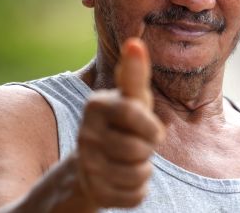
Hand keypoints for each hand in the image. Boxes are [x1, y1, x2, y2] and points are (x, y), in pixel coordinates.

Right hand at [75, 38, 163, 208]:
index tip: (153, 131)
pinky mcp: (92, 191)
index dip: (151, 126)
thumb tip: (135, 43)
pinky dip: (137, 191)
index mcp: (96, 105)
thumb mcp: (130, 99)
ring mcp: (86, 164)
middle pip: (140, 148)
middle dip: (148, 150)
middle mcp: (86, 133)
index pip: (133, 112)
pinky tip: (122, 180)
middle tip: (136, 145)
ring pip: (139, 173)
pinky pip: (135, 196)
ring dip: (143, 170)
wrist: (87, 167)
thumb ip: (134, 73)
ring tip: (129, 161)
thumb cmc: (120, 124)